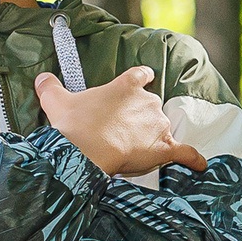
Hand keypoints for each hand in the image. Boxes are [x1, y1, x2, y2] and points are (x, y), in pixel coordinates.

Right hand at [36, 67, 206, 177]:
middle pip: (151, 105)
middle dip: (140, 116)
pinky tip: (200, 165)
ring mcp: (158, 125)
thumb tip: (41, 78)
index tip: (142, 81)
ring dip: (154, 136)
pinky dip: (193, 159)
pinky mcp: (164, 148)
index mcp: (126, 85)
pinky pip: (185, 153)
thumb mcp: (57, 100)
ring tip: (136, 149)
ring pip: (162, 128)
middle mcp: (148, 101)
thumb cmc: (74, 124)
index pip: (141, 75)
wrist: (86, 151)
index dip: (142, 79)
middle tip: (121, 130)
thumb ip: (50, 86)